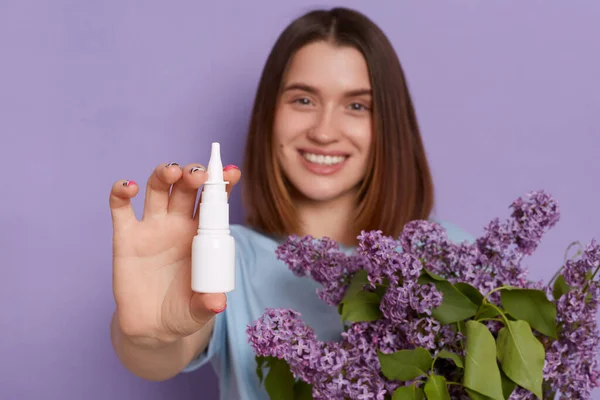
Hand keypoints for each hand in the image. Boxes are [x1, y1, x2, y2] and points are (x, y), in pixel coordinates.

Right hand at [109, 162, 240, 346]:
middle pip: (186, 188)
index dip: (222, 185)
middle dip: (193, 175)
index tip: (232, 172)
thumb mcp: (197, 311)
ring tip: (172, 172)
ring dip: (164, 174)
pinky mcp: (125, 236)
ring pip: (158, 189)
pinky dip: (121, 191)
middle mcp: (178, 225)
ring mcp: (152, 227)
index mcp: (201, 235)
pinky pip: (120, 207)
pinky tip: (127, 188)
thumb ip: (206, 303)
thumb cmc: (182, 312)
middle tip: (198, 175)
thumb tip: (217, 302)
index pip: (214, 203)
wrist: (151, 327)